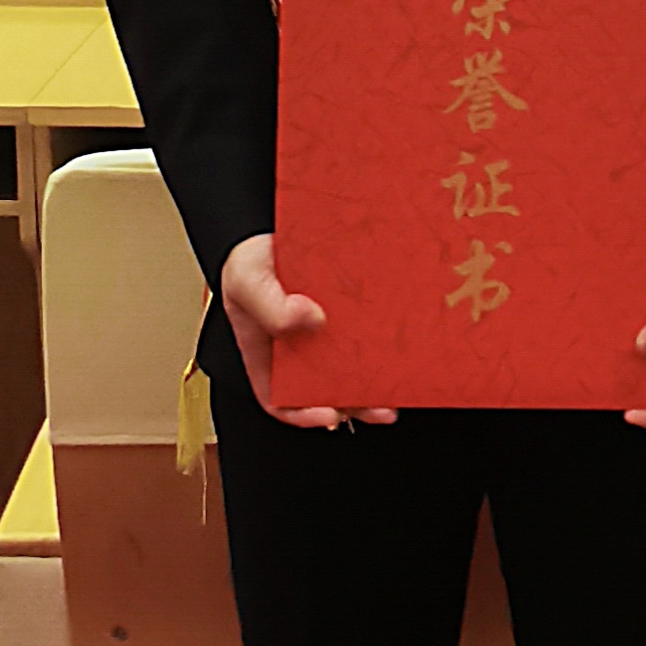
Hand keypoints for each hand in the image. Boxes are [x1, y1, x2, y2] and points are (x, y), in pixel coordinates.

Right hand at [218, 233, 396, 430]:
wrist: (267, 228)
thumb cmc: (247, 261)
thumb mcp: (247, 282)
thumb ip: (271, 308)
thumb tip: (310, 319)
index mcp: (268, 357)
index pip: (280, 400)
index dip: (304, 414)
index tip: (330, 416)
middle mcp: (298, 353)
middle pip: (325, 390)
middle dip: (354, 405)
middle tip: (380, 409)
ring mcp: (324, 335)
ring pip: (349, 368)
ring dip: (373, 382)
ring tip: (396, 387)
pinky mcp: (346, 316)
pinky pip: (363, 336)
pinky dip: (381, 345)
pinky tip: (397, 347)